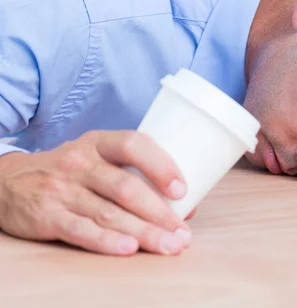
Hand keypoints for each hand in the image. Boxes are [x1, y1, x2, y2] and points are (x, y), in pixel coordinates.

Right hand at [0, 130, 191, 255]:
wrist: (8, 182)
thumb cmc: (71, 171)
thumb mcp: (98, 159)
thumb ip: (136, 176)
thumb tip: (185, 206)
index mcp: (99, 142)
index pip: (134, 145)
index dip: (161, 166)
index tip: (182, 190)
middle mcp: (80, 162)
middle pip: (126, 188)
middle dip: (159, 213)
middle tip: (182, 233)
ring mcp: (62, 189)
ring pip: (109, 213)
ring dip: (143, 232)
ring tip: (169, 245)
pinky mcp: (47, 216)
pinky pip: (81, 230)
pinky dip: (107, 241)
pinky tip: (129, 249)